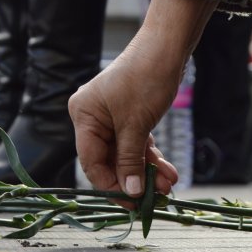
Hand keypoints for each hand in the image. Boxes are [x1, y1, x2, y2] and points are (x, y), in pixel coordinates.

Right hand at [69, 0, 217, 203]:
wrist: (168, 48)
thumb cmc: (146, 79)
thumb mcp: (136, 125)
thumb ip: (130, 161)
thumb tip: (130, 193)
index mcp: (83, 116)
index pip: (91, 162)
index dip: (112, 186)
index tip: (133, 203)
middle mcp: (92, 117)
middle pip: (109, 161)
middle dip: (135, 179)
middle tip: (156, 197)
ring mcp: (111, 117)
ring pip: (126, 155)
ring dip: (147, 172)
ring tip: (168, 186)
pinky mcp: (128, 116)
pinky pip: (136, 144)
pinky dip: (151, 158)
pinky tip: (168, 172)